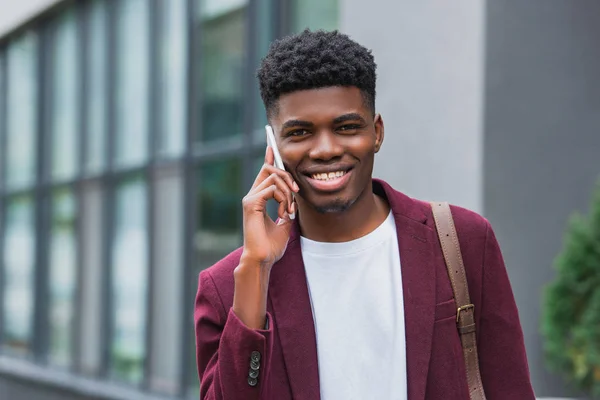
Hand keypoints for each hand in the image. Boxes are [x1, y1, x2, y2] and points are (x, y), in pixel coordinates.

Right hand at [240, 146, 298, 268]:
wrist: (263, 259)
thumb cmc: (271, 246)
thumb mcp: (285, 222)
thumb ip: (287, 207)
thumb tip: (294, 197)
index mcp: (258, 199)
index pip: (264, 172)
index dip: (269, 157)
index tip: (272, 146)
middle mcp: (252, 195)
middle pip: (270, 169)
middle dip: (287, 177)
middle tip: (296, 192)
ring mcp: (249, 198)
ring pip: (273, 177)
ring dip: (287, 193)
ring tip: (289, 211)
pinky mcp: (250, 203)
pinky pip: (271, 188)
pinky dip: (282, 198)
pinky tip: (283, 213)